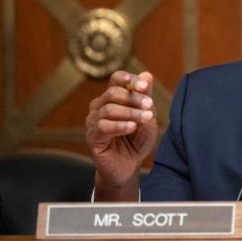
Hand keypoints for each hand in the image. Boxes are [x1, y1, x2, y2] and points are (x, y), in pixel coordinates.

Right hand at [85, 71, 157, 199]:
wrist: (129, 166)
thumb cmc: (137, 140)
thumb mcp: (147, 117)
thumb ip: (146, 97)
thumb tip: (147, 75)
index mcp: (113, 97)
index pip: (116, 79)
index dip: (129, 79)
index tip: (145, 85)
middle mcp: (100, 106)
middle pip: (113, 92)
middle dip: (134, 97)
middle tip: (149, 105)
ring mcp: (93, 121)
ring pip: (109, 109)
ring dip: (131, 112)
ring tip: (146, 118)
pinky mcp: (92, 137)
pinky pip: (103, 126)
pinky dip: (119, 125)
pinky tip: (132, 127)